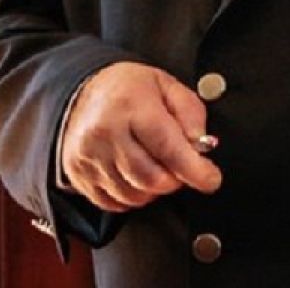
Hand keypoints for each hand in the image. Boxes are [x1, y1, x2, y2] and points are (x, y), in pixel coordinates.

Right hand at [58, 62, 222, 212]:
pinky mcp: (79, 174)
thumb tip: (201, 146)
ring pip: (133, 195)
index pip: (168, 147)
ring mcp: (89, 156)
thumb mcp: (166, 85)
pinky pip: (113, 203)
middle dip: (174, 180)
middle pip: (151, 178)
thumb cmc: (128, 90)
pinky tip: (133, 176)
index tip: (210, 179)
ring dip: (152, 190)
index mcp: (131, 105)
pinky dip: (131, 196)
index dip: (194, 170)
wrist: (81, 92)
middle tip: (179, 167)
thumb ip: (190, 113)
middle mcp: (106, 132)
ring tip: (154, 166)